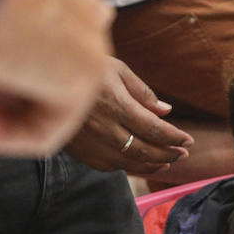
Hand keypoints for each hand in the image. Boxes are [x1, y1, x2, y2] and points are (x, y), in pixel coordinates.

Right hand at [0, 0, 113, 156]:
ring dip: (2, 123)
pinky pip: (47, 133)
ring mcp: (92, 49)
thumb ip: (7, 45)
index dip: (15, 79)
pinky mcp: (83, 80)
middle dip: (5, 102)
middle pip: (53, 82)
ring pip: (51, 109)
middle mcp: (88, 20)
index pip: (64, 46)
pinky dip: (9, 140)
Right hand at [64, 57, 193, 173]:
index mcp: (116, 104)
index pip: (154, 129)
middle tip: (183, 154)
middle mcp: (103, 127)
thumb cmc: (86, 66)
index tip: (188, 141)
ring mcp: (89, 142)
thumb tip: (166, 112)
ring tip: (167, 163)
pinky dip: (128, 167)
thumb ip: (143, 92)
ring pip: (127, 163)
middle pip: (143, 150)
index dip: (174, 138)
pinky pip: (108, 166)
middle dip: (167, 154)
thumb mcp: (117, 69)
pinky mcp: (78, 151)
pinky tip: (139, 163)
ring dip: (151, 165)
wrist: (45, 79)